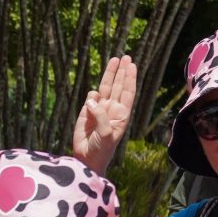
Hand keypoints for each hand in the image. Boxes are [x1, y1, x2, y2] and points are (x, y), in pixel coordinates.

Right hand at [72, 55, 136, 174]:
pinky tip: (93, 99)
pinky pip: (90, 98)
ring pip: (105, 88)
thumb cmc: (101, 149)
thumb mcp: (105, 134)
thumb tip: (92, 98)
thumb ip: (101, 115)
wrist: (86, 159)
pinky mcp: (86, 112)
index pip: (127, 93)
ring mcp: (99, 110)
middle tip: (126, 57)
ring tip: (114, 59)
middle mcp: (112, 109)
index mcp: (121, 115)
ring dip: (110, 74)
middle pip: (118, 86)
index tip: (131, 65)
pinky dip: (92, 96)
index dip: (129, 79)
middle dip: (121, 72)